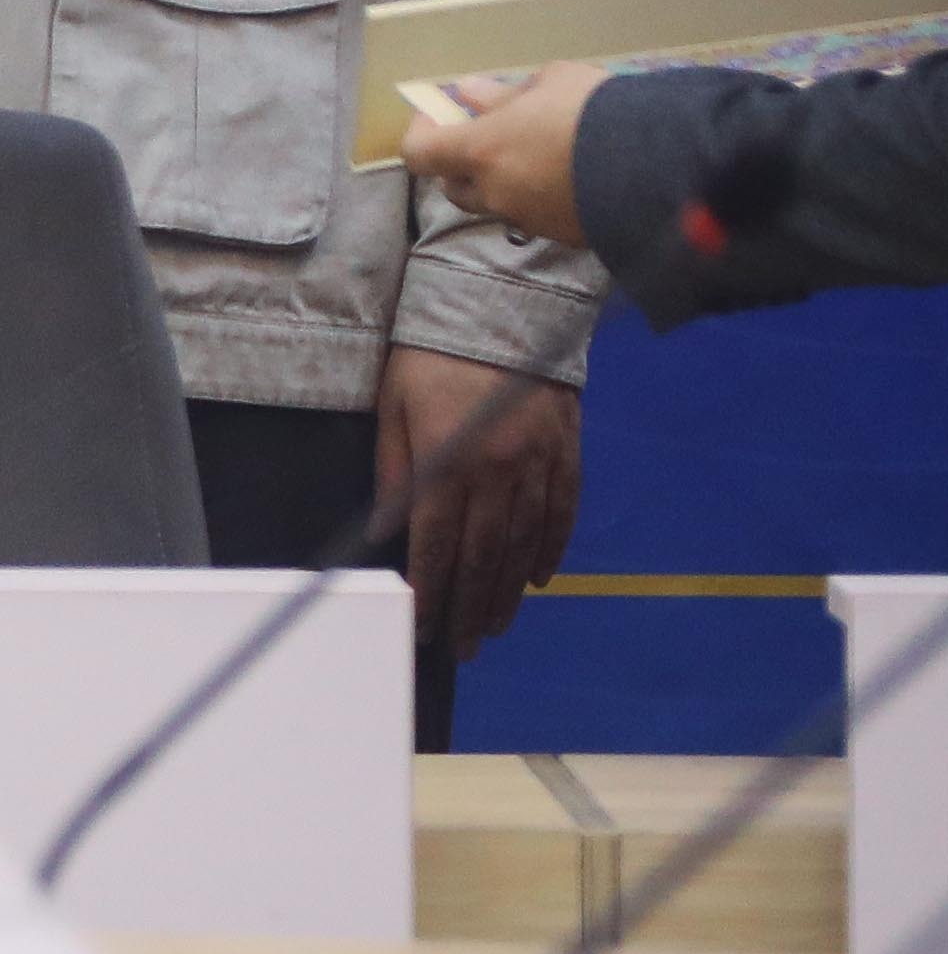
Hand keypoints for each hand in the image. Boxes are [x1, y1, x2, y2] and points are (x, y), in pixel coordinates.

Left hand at [379, 343, 581, 661]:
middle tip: (463, 647)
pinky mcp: (566, 451)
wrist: (501, 306)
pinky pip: (562, 513)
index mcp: (447, 462)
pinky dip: (549, 550)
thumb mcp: (393, 408)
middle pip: (482, 556)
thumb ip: (395, 472)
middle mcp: (497, 470)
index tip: (423, 627)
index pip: (435, 545)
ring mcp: (538, 463)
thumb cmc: (430, 356)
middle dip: (470, 607)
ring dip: (508, 591)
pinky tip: (537, 579)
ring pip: (523, 543)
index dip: (431, 592)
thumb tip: (386, 531)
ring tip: (496, 626)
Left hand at [398, 63, 597, 245]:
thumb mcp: (552, 83)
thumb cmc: (598, 110)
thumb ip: (503, 94)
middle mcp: (496, 192)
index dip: (421, 134)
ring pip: (496, 204)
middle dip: (459, 164)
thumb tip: (470, 95)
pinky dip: (539, 198)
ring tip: (534, 156)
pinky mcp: (564, 235)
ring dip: (501, 183)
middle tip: (485, 139)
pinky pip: (537, 216)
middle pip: (454, 187)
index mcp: (481, 151)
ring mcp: (529, 218)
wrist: (662, 164)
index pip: (419, 154)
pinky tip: (568, 178)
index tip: (438, 115)